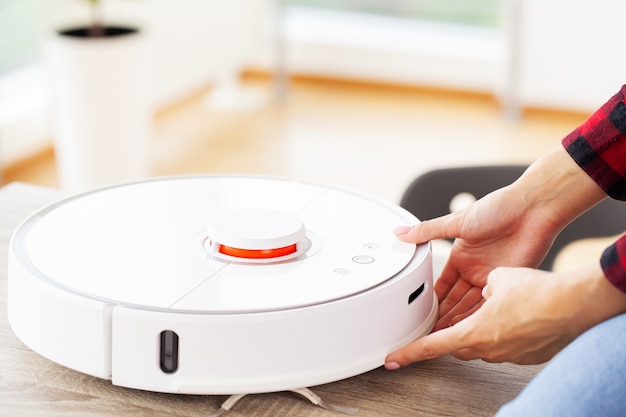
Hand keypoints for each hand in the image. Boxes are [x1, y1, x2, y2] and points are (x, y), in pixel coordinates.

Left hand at [385, 264, 625, 367]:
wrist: (574, 306)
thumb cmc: (538, 294)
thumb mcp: (498, 278)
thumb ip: (484, 285)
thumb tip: (486, 286)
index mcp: (473, 332)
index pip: (432, 346)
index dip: (410, 353)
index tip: (394, 360)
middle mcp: (488, 348)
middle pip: (457, 344)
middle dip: (450, 333)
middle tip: (446, 321)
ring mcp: (507, 355)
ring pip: (482, 344)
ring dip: (479, 329)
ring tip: (491, 309)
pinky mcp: (524, 355)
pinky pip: (504, 345)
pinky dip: (503, 331)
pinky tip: (514, 314)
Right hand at [397, 184, 560, 329]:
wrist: (532, 209)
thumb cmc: (498, 209)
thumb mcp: (457, 222)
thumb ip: (428, 231)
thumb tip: (401, 232)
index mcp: (461, 257)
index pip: (442, 285)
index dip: (433, 300)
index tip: (421, 315)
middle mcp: (475, 270)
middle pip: (456, 300)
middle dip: (444, 316)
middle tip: (431, 333)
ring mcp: (492, 278)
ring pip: (472, 306)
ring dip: (461, 320)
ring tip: (447, 336)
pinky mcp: (509, 282)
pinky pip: (492, 304)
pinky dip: (481, 316)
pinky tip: (471, 329)